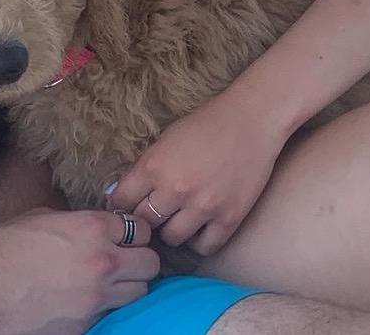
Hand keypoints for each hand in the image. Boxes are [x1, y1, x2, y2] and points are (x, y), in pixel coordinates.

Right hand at [0, 208, 158, 334]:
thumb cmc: (5, 246)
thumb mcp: (44, 217)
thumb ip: (76, 222)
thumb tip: (91, 228)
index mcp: (93, 228)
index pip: (140, 229)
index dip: (133, 232)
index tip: (125, 237)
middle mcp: (103, 262)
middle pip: (150, 263)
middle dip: (140, 260)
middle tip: (126, 260)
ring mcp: (96, 298)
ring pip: (139, 294)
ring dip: (128, 287)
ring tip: (110, 283)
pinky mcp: (86, 326)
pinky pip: (112, 316)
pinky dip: (106, 309)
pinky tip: (87, 300)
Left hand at [108, 87, 289, 254]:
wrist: (251, 120)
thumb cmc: (206, 123)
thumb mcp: (166, 139)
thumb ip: (145, 167)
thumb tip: (118, 194)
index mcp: (155, 165)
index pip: (121, 200)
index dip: (121, 204)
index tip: (127, 205)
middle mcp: (175, 189)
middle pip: (144, 222)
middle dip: (145, 218)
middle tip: (153, 213)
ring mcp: (203, 207)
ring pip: (171, 238)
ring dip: (171, 230)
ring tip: (178, 217)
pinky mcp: (229, 219)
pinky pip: (203, 248)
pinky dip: (198, 240)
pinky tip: (199, 226)